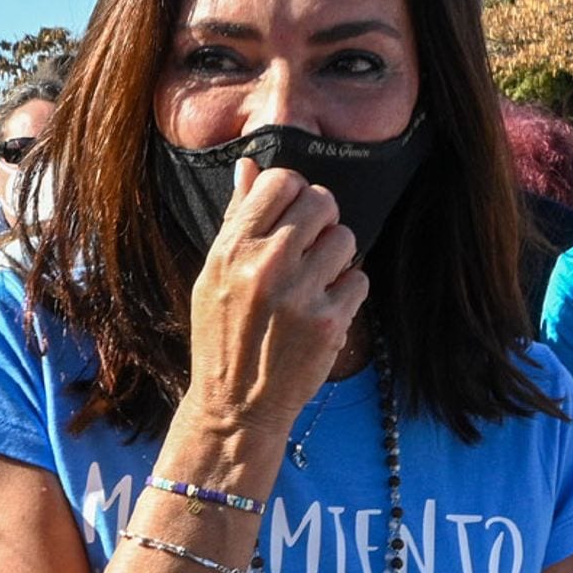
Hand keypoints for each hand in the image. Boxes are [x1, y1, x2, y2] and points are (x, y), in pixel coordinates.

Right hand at [185, 158, 367, 436]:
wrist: (235, 405)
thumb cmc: (223, 335)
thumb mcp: (213, 274)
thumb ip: (236, 219)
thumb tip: (248, 166)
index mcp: (233, 249)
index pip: (282, 181)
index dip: (295, 193)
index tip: (293, 215)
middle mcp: (266, 266)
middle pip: (322, 202)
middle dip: (323, 219)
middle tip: (311, 246)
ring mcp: (299, 294)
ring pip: (346, 239)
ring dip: (337, 257)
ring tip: (316, 282)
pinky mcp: (329, 322)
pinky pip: (359, 279)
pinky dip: (347, 293)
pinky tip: (324, 309)